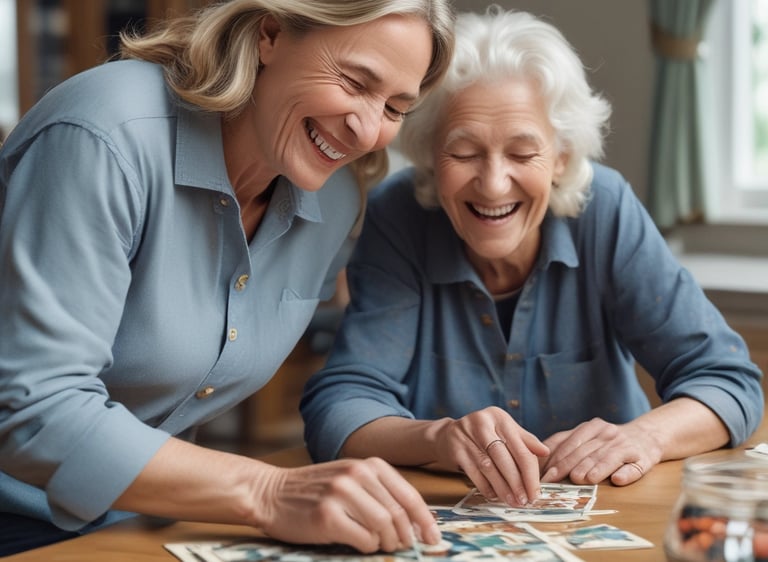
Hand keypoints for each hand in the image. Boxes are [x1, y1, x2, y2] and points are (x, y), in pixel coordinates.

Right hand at [255, 457, 439, 552]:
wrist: (270, 492)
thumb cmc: (314, 491)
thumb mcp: (350, 479)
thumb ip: (379, 493)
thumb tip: (415, 523)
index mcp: (368, 464)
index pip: (409, 495)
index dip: (425, 520)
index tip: (434, 538)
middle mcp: (356, 475)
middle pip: (399, 514)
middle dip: (407, 537)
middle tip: (405, 548)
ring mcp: (341, 494)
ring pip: (384, 527)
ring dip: (387, 543)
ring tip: (380, 546)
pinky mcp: (327, 516)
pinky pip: (363, 539)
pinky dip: (368, 547)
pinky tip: (360, 543)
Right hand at [431, 406, 548, 506]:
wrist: (447, 435)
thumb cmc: (483, 435)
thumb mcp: (504, 431)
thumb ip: (525, 441)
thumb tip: (546, 452)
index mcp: (499, 418)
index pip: (520, 448)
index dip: (531, 473)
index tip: (536, 492)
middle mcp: (482, 423)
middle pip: (504, 458)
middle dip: (517, 483)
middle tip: (525, 501)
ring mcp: (466, 436)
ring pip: (489, 467)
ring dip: (502, 488)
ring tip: (512, 501)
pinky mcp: (455, 449)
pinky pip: (474, 473)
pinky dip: (486, 487)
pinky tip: (494, 495)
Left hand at [540, 417, 662, 485]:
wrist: (647, 436)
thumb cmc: (609, 442)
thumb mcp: (588, 436)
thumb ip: (566, 443)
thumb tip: (538, 459)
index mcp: (591, 427)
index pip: (570, 441)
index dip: (555, 458)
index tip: (543, 474)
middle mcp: (607, 433)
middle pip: (585, 451)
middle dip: (568, 466)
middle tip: (554, 480)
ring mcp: (625, 445)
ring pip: (606, 458)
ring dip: (594, 469)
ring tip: (581, 479)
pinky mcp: (642, 458)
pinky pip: (634, 467)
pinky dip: (626, 473)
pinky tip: (618, 480)